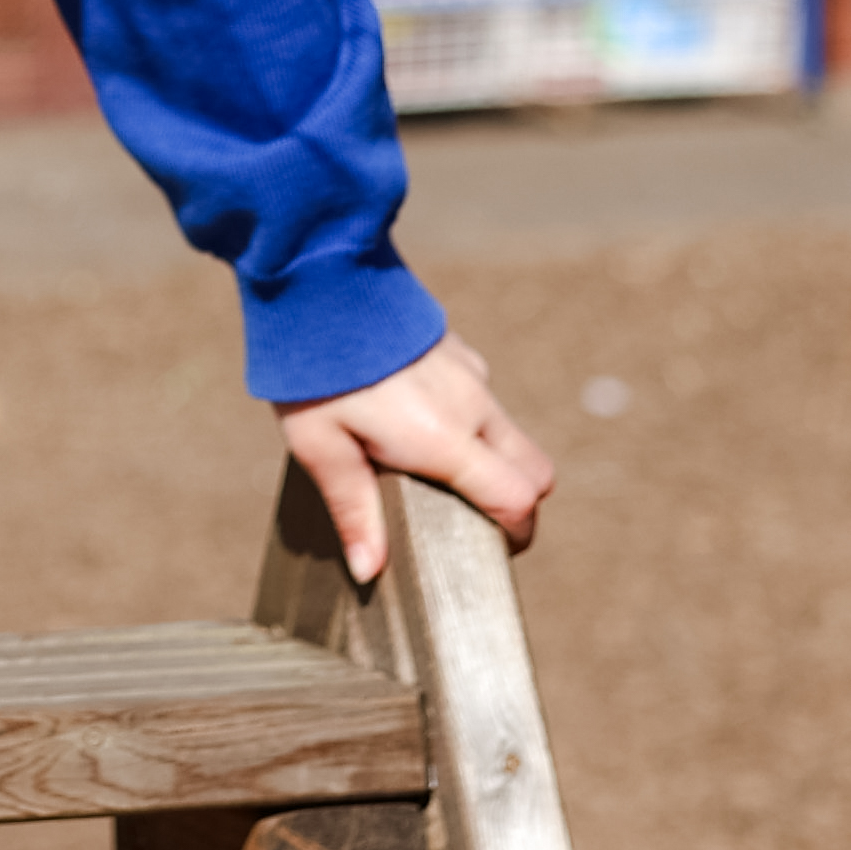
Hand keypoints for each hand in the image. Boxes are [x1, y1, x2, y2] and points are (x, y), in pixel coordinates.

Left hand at [276, 334, 553, 585]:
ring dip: (493, 463)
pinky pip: (483, 401)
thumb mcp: (320, 447)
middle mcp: (471, 407)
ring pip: (511, 436)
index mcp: (443, 439)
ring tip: (432, 473)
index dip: (515, 533)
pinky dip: (470, 425)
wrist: (320, 280)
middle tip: (473, 521)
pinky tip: (416, 421)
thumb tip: (371, 570)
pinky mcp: (461, 354)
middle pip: (536, 472)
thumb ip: (352, 509)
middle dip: (519, 504)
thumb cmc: (314, 371)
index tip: (492, 551)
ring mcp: (471, 376)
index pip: (518, 498)